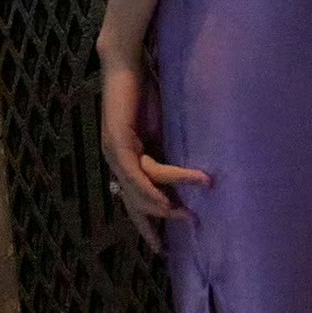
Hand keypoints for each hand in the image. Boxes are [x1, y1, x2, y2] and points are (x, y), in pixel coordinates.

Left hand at [99, 46, 209, 255]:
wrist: (126, 63)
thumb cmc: (145, 90)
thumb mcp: (162, 127)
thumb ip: (170, 148)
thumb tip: (196, 169)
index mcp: (127, 159)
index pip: (135, 199)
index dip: (147, 223)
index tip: (161, 246)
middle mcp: (116, 161)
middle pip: (132, 204)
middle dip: (150, 227)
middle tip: (166, 249)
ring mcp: (114, 153)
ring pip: (138, 192)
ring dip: (163, 207)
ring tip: (187, 216)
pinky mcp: (117, 142)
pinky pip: (136, 174)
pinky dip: (152, 190)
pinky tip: (166, 204)